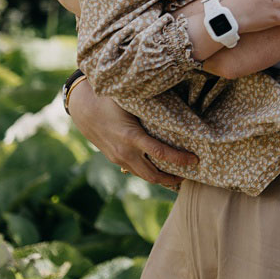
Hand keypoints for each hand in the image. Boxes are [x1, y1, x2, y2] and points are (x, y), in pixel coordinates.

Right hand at [68, 79, 195, 188]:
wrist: (84, 108)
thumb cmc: (112, 100)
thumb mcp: (133, 101)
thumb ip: (152, 107)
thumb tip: (179, 102)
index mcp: (131, 137)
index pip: (160, 153)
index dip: (180, 159)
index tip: (195, 160)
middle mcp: (124, 152)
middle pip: (152, 175)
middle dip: (171, 178)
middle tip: (189, 175)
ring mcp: (118, 158)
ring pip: (143, 175)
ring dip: (160, 178)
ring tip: (178, 175)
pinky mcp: (114, 158)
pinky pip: (134, 170)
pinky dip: (148, 172)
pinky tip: (159, 168)